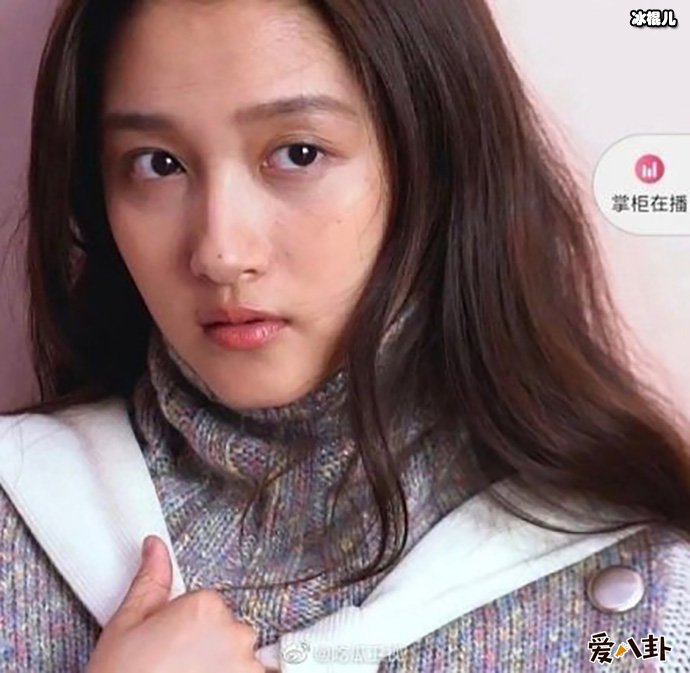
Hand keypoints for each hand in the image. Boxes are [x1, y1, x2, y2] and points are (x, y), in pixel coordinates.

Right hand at [85, 535, 266, 672]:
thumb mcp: (127, 625)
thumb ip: (151, 581)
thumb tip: (156, 547)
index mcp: (205, 605)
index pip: (206, 605)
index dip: (184, 626)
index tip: (168, 644)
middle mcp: (234, 631)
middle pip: (226, 628)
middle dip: (207, 645)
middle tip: (175, 665)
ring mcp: (247, 664)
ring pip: (240, 656)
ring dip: (224, 666)